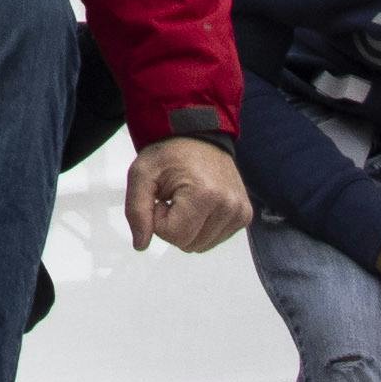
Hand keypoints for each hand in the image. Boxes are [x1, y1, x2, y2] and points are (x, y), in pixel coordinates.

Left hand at [125, 134, 253, 258]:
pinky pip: (215, 239)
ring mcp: (240, 212)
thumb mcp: (141, 174)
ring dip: (189, 228)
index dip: (159, 219)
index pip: (173, 235)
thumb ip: (136, 210)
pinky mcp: (244, 215)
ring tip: (187, 200)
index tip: (162, 197)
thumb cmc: (170, 153)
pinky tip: (200, 206)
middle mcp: (229, 206)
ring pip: (202, 246)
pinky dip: (203, 228)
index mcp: (205, 194)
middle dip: (174, 225)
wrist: (198, 135)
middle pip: (189, 244)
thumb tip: (141, 245)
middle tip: (174, 198)